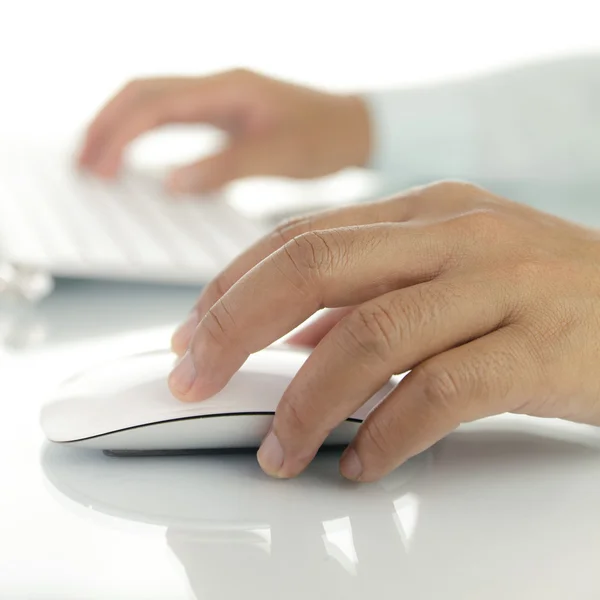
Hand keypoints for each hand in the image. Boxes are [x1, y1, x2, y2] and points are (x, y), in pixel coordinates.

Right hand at [78, 69, 369, 192]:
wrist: (356, 128)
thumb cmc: (327, 137)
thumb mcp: (278, 155)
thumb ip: (225, 168)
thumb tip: (172, 184)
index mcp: (228, 88)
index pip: (154, 103)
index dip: (118, 133)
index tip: (98, 168)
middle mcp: (218, 86)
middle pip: (142, 94)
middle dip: (106, 126)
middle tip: (84, 166)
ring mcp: (220, 98)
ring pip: (153, 103)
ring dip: (120, 128)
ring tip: (97, 161)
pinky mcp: (225, 116)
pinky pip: (172, 119)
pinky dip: (145, 136)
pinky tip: (136, 158)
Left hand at [167, 181, 599, 481]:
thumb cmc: (541, 291)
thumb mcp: (450, 268)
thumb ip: (374, 294)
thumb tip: (297, 336)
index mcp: (424, 211)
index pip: (301, 236)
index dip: (234, 286)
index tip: (195, 333)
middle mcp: (454, 236)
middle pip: (314, 268)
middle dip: (237, 326)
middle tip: (195, 378)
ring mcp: (497, 286)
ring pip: (368, 336)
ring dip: (306, 403)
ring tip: (278, 451)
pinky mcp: (535, 347)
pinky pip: (436, 394)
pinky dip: (384, 435)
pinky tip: (360, 463)